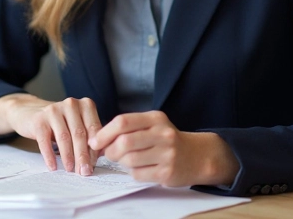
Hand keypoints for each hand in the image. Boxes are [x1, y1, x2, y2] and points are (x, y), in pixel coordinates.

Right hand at [0, 94, 101, 175]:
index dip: (95, 149)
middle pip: (80, 134)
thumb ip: (90, 136)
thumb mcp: (76, 125)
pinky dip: (50, 156)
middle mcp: (71, 104)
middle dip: (83, 156)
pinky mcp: (39, 119)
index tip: (94, 165)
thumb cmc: (58, 123)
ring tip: (70, 170)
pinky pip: (46, 141)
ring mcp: (54, 110)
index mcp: (85, 105)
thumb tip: (104, 154)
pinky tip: (53, 166)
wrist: (28, 112)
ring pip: (64, 138)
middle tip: (84, 172)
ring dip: (68, 157)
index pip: (94, 130)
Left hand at [89, 111, 239, 187]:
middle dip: (110, 150)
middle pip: (124, 142)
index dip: (104, 133)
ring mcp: (167, 154)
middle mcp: (163, 134)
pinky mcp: (167, 172)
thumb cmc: (167, 140)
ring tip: (125, 160)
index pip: (123, 121)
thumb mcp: (153, 125)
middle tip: (108, 154)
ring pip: (129, 160)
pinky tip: (139, 168)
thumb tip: (98, 139)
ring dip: (121, 162)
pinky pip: (138, 174)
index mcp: (156, 118)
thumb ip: (129, 128)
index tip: (95, 141)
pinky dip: (132, 172)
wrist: (197, 156)